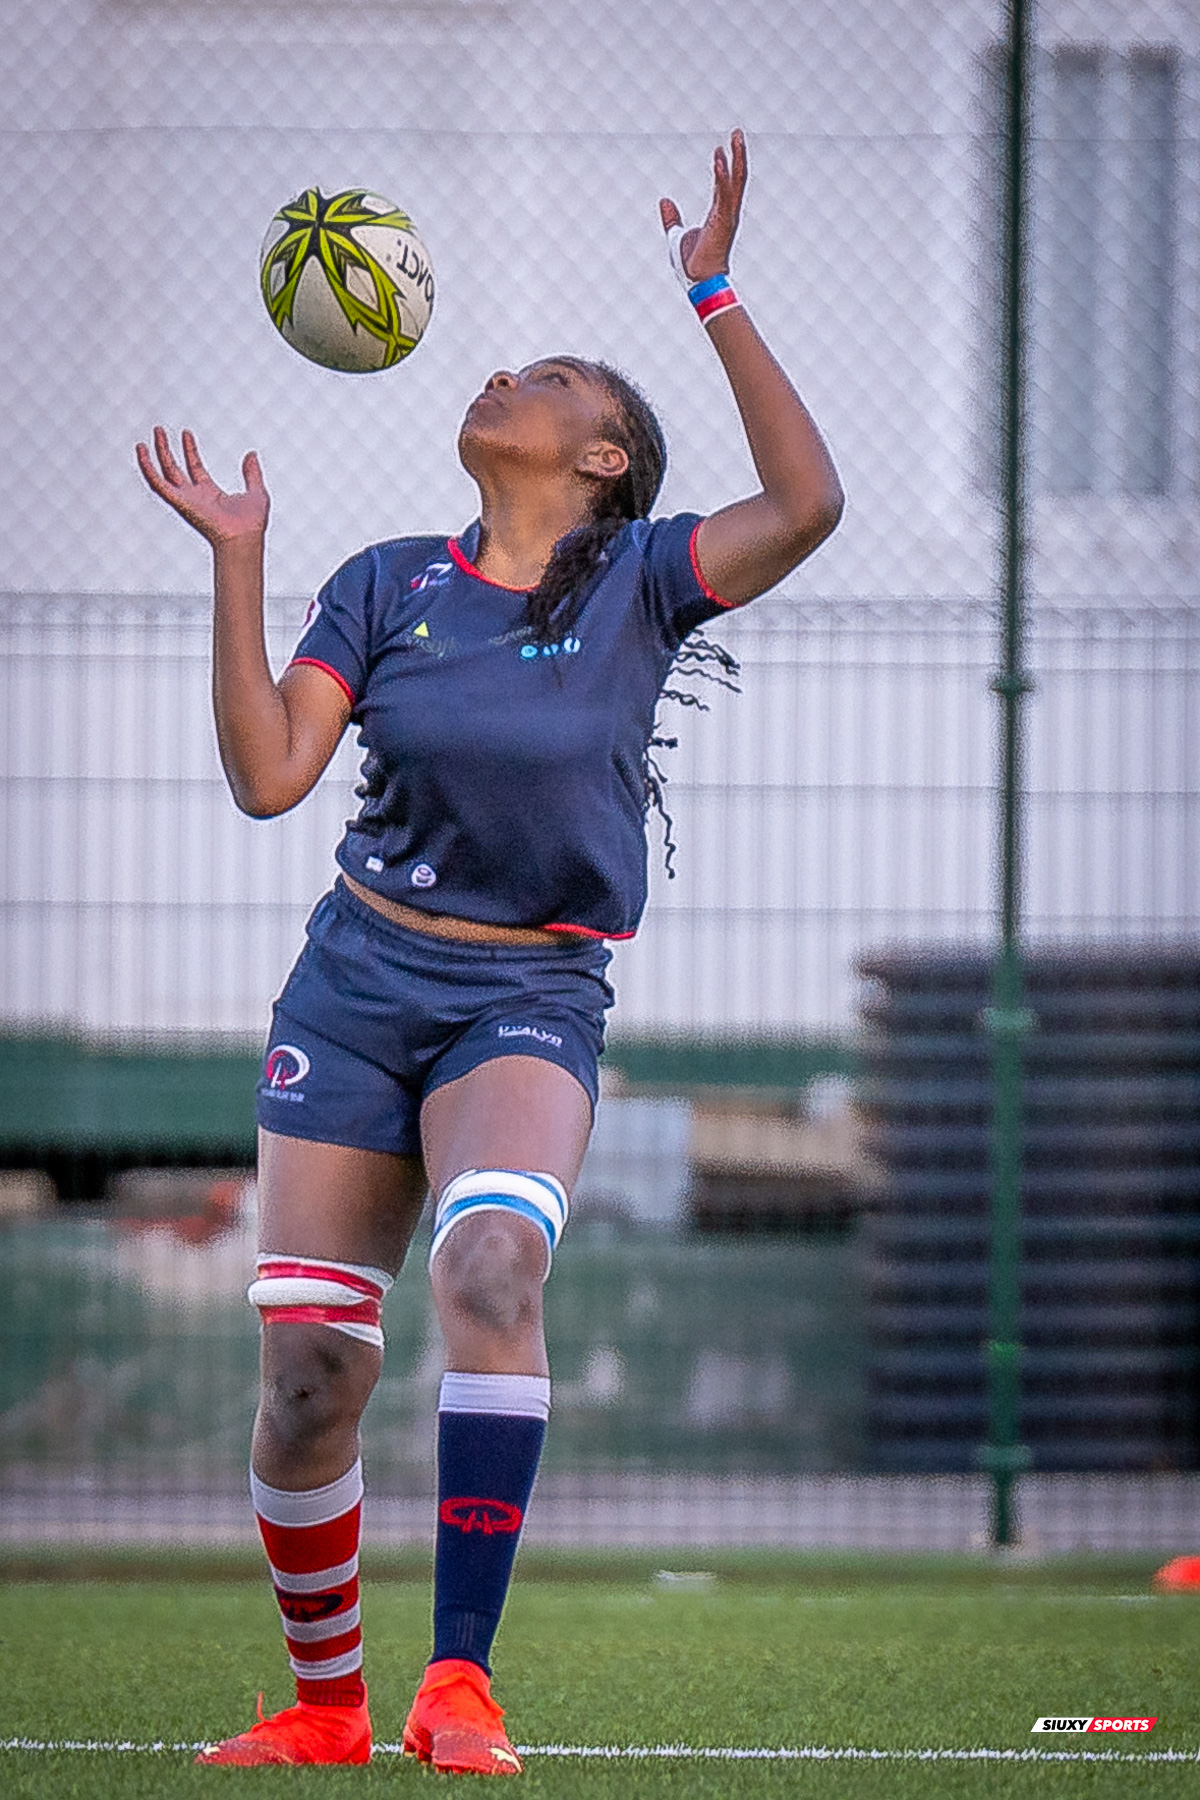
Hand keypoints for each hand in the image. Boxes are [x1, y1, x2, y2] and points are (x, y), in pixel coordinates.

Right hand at [136, 426, 268, 545]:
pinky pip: (157, 484)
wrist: (244, 537)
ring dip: (155, 454)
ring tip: (154, 433)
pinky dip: (147, 467)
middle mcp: (194, 497)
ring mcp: (184, 500)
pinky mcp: (178, 502)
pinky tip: (142, 451)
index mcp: (210, 494)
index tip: (186, 434)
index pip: (195, 468)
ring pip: (163, 473)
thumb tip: (251, 454)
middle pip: (174, 469)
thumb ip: (252, 474)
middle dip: (166, 450)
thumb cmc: (252, 524)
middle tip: (160, 430)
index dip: (190, 450)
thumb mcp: (256, 492)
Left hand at [659, 128, 746, 284]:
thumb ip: (672, 217)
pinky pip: (725, 194)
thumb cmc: (692, 263)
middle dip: (738, 154)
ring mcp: (728, 215)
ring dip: (737, 158)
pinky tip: (719, 159)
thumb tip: (664, 200)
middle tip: (737, 132)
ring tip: (735, 137)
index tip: (720, 149)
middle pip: (737, 177)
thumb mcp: (677, 234)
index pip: (724, 184)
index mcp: (719, 214)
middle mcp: (728, 212)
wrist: (698, 281)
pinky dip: (722, 176)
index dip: (723, 166)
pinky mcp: (724, 221)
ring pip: (736, 181)